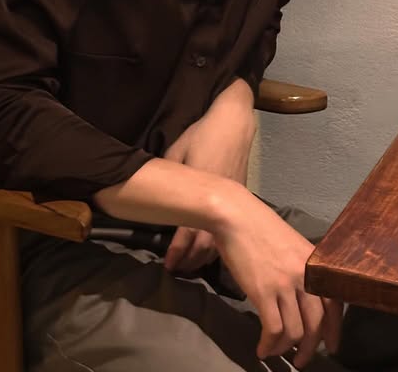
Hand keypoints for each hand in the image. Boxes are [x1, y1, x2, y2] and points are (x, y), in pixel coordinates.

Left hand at [163, 79, 255, 272]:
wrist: (233, 124)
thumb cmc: (202, 135)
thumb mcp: (176, 152)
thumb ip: (169, 176)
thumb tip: (157, 194)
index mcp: (200, 193)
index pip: (187, 231)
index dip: (177, 251)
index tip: (169, 265)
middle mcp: (218, 202)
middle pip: (206, 242)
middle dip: (191, 260)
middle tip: (178, 271)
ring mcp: (231, 201)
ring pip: (220, 239)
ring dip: (205, 255)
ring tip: (192, 266)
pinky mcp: (239, 198)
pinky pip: (230, 229)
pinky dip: (220, 243)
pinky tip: (213, 250)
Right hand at [213, 186, 342, 367]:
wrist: (235, 215)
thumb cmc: (258, 225)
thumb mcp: (290, 243)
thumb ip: (300, 267)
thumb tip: (300, 292)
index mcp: (313, 263)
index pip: (334, 303)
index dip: (334, 329)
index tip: (331, 346)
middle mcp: (304, 276)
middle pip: (316, 323)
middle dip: (309, 348)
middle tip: (301, 361)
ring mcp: (285, 284)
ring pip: (294, 331)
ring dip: (286, 349)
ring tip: (275, 354)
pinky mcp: (263, 292)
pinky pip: (273, 329)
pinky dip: (268, 344)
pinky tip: (261, 348)